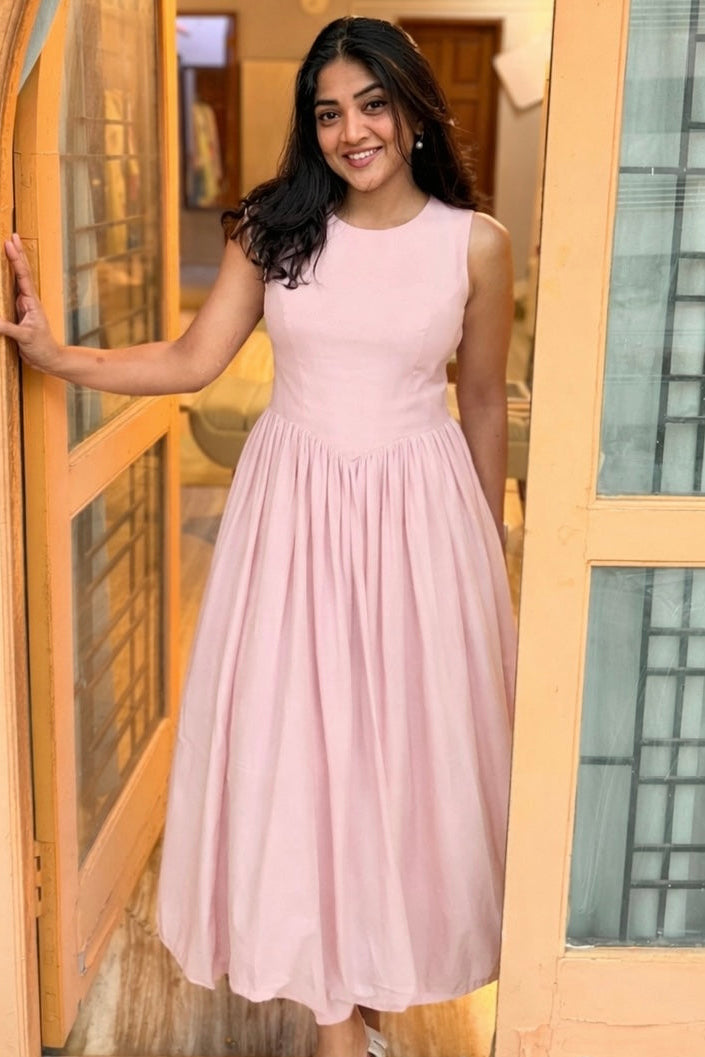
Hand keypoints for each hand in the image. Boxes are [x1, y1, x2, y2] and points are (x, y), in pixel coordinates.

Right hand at [1, 233, 60, 372]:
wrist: (48, 358)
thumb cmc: (42, 347)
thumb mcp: (26, 338)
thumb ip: (9, 329)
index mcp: (31, 302)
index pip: (23, 276)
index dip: (16, 259)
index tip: (10, 243)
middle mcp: (27, 300)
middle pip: (22, 272)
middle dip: (17, 254)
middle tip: (12, 235)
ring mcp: (23, 305)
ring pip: (16, 280)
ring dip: (12, 263)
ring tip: (9, 246)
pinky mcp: (17, 313)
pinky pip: (9, 293)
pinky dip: (5, 281)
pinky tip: (2, 272)